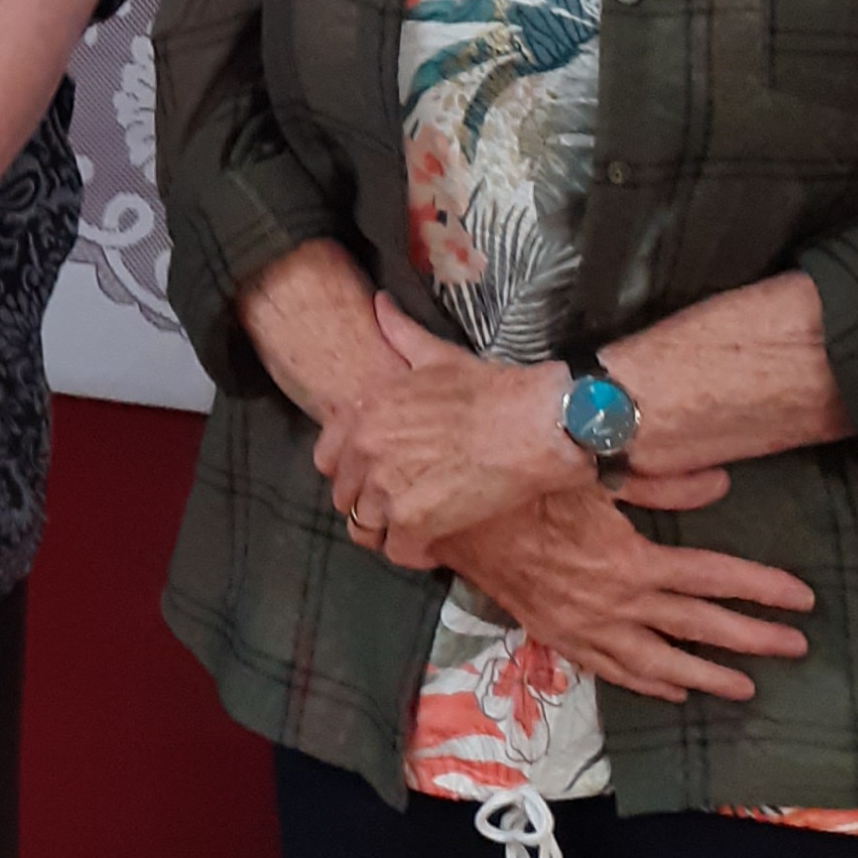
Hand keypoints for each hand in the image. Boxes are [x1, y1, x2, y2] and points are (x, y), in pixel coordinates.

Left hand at [315, 296, 588, 565]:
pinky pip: (397, 551)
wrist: (531, 424)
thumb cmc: (488, 389)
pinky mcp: (415, 522)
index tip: (372, 474)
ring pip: (364, 528)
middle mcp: (365, 449)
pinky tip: (432, 545)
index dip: (349, 470)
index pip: (326, 458)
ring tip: (413, 527)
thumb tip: (380, 304)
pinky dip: (413, 553)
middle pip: (344, 497)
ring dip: (388, 530)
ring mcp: (386, 487)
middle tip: (399, 503)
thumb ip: (399, 333)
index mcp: (363, 411)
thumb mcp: (435, 356)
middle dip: (368, 502)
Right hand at [435, 485, 815, 704]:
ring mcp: (589, 629)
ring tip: (746, 688)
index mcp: (631, 562)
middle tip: (796, 647)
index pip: (713, 578)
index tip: (803, 598)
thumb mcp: (591, 473)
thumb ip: (659, 482)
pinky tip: (673, 691)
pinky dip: (648, 685)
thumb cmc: (525, 488)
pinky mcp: (562, 638)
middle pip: (698, 628)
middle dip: (753, 639)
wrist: (456, 523)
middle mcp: (618, 604)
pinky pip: (614, 671)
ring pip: (660, 664)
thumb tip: (721, 483)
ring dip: (707, 676)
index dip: (762, 588)